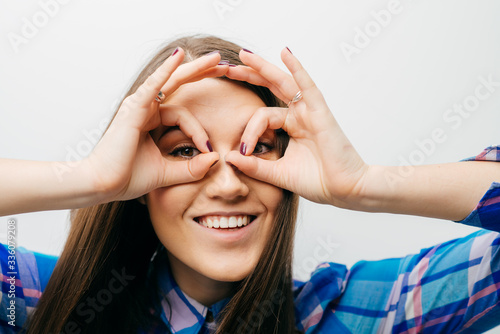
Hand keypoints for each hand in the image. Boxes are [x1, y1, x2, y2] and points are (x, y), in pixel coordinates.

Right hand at [83, 48, 223, 201]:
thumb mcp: (169, 173)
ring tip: (216, 58)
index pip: (184, 116)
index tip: (210, 150)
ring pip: (172, 81)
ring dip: (194, 68)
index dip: (200, 132)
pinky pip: (153, 84)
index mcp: (152, 121)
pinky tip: (180, 55)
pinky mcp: (134, 108)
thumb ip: (192, 168)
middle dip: (202, 74)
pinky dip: (166, 69)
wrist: (103, 185)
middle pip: (179, 85)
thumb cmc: (128, 178)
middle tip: (225, 66)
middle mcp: (146, 109)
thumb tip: (216, 159)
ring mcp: (139, 106)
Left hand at [225, 48, 367, 206]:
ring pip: (283, 83)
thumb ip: (254, 166)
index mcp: (290, 127)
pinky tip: (285, 53)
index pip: (261, 117)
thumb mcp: (277, 173)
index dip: (248, 131)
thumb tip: (229, 157)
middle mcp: (299, 115)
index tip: (243, 152)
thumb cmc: (317, 181)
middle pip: (270, 88)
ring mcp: (310, 111)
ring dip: (263, 67)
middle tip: (227, 68)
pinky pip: (307, 86)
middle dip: (248, 77)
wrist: (344, 190)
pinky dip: (297, 69)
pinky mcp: (321, 112)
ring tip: (244, 55)